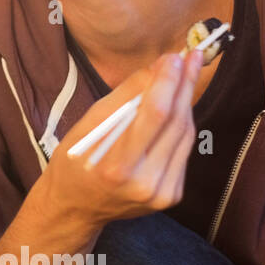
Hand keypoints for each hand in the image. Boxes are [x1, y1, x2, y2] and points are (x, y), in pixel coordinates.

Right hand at [38, 48, 204, 230]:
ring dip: (186, 102)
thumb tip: (157, 69)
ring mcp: (163, 192)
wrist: (75, 209)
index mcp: (117, 166)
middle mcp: (146, 182)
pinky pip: (183, 150)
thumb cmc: (73, 163)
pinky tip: (176, 108)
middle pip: (176, 123)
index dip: (168, 81)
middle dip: (184, 85)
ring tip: (185, 75)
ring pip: (185, 135)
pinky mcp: (173, 195)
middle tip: (191, 57)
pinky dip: (180, 125)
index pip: (155, 115)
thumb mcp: (87, 126)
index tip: (174, 56)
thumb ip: (124, 98)